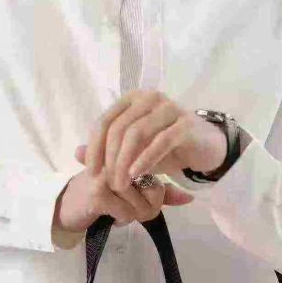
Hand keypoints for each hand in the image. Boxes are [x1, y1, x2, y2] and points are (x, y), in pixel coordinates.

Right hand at [53, 146, 193, 234]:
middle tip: (129, 205)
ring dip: (133, 214)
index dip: (156, 192)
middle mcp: (120, 157)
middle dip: (147, 206)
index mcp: (130, 150)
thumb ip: (162, 193)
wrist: (69, 205)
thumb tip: (190, 198)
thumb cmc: (105, 194)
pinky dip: (122, 219)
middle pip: (156, 191)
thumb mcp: (136, 191)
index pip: (162, 174)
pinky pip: (129, 214)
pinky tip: (111, 214)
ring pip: (143, 205)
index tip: (138, 193)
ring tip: (118, 208)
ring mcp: (109, 173)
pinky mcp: (99, 192)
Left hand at [84, 90, 227, 191]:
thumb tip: (76, 153)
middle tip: (110, 183)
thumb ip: (107, 150)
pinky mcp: (185, 124)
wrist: (205, 147)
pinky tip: (138, 175)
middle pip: (119, 127)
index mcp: (133, 99)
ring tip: (122, 184)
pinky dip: (146, 158)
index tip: (91, 172)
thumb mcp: (133, 150)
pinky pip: (161, 141)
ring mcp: (169, 108)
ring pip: (137, 133)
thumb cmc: (165, 147)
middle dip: (110, 158)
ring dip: (125, 161)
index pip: (105, 120)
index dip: (94, 147)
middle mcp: (149, 98)